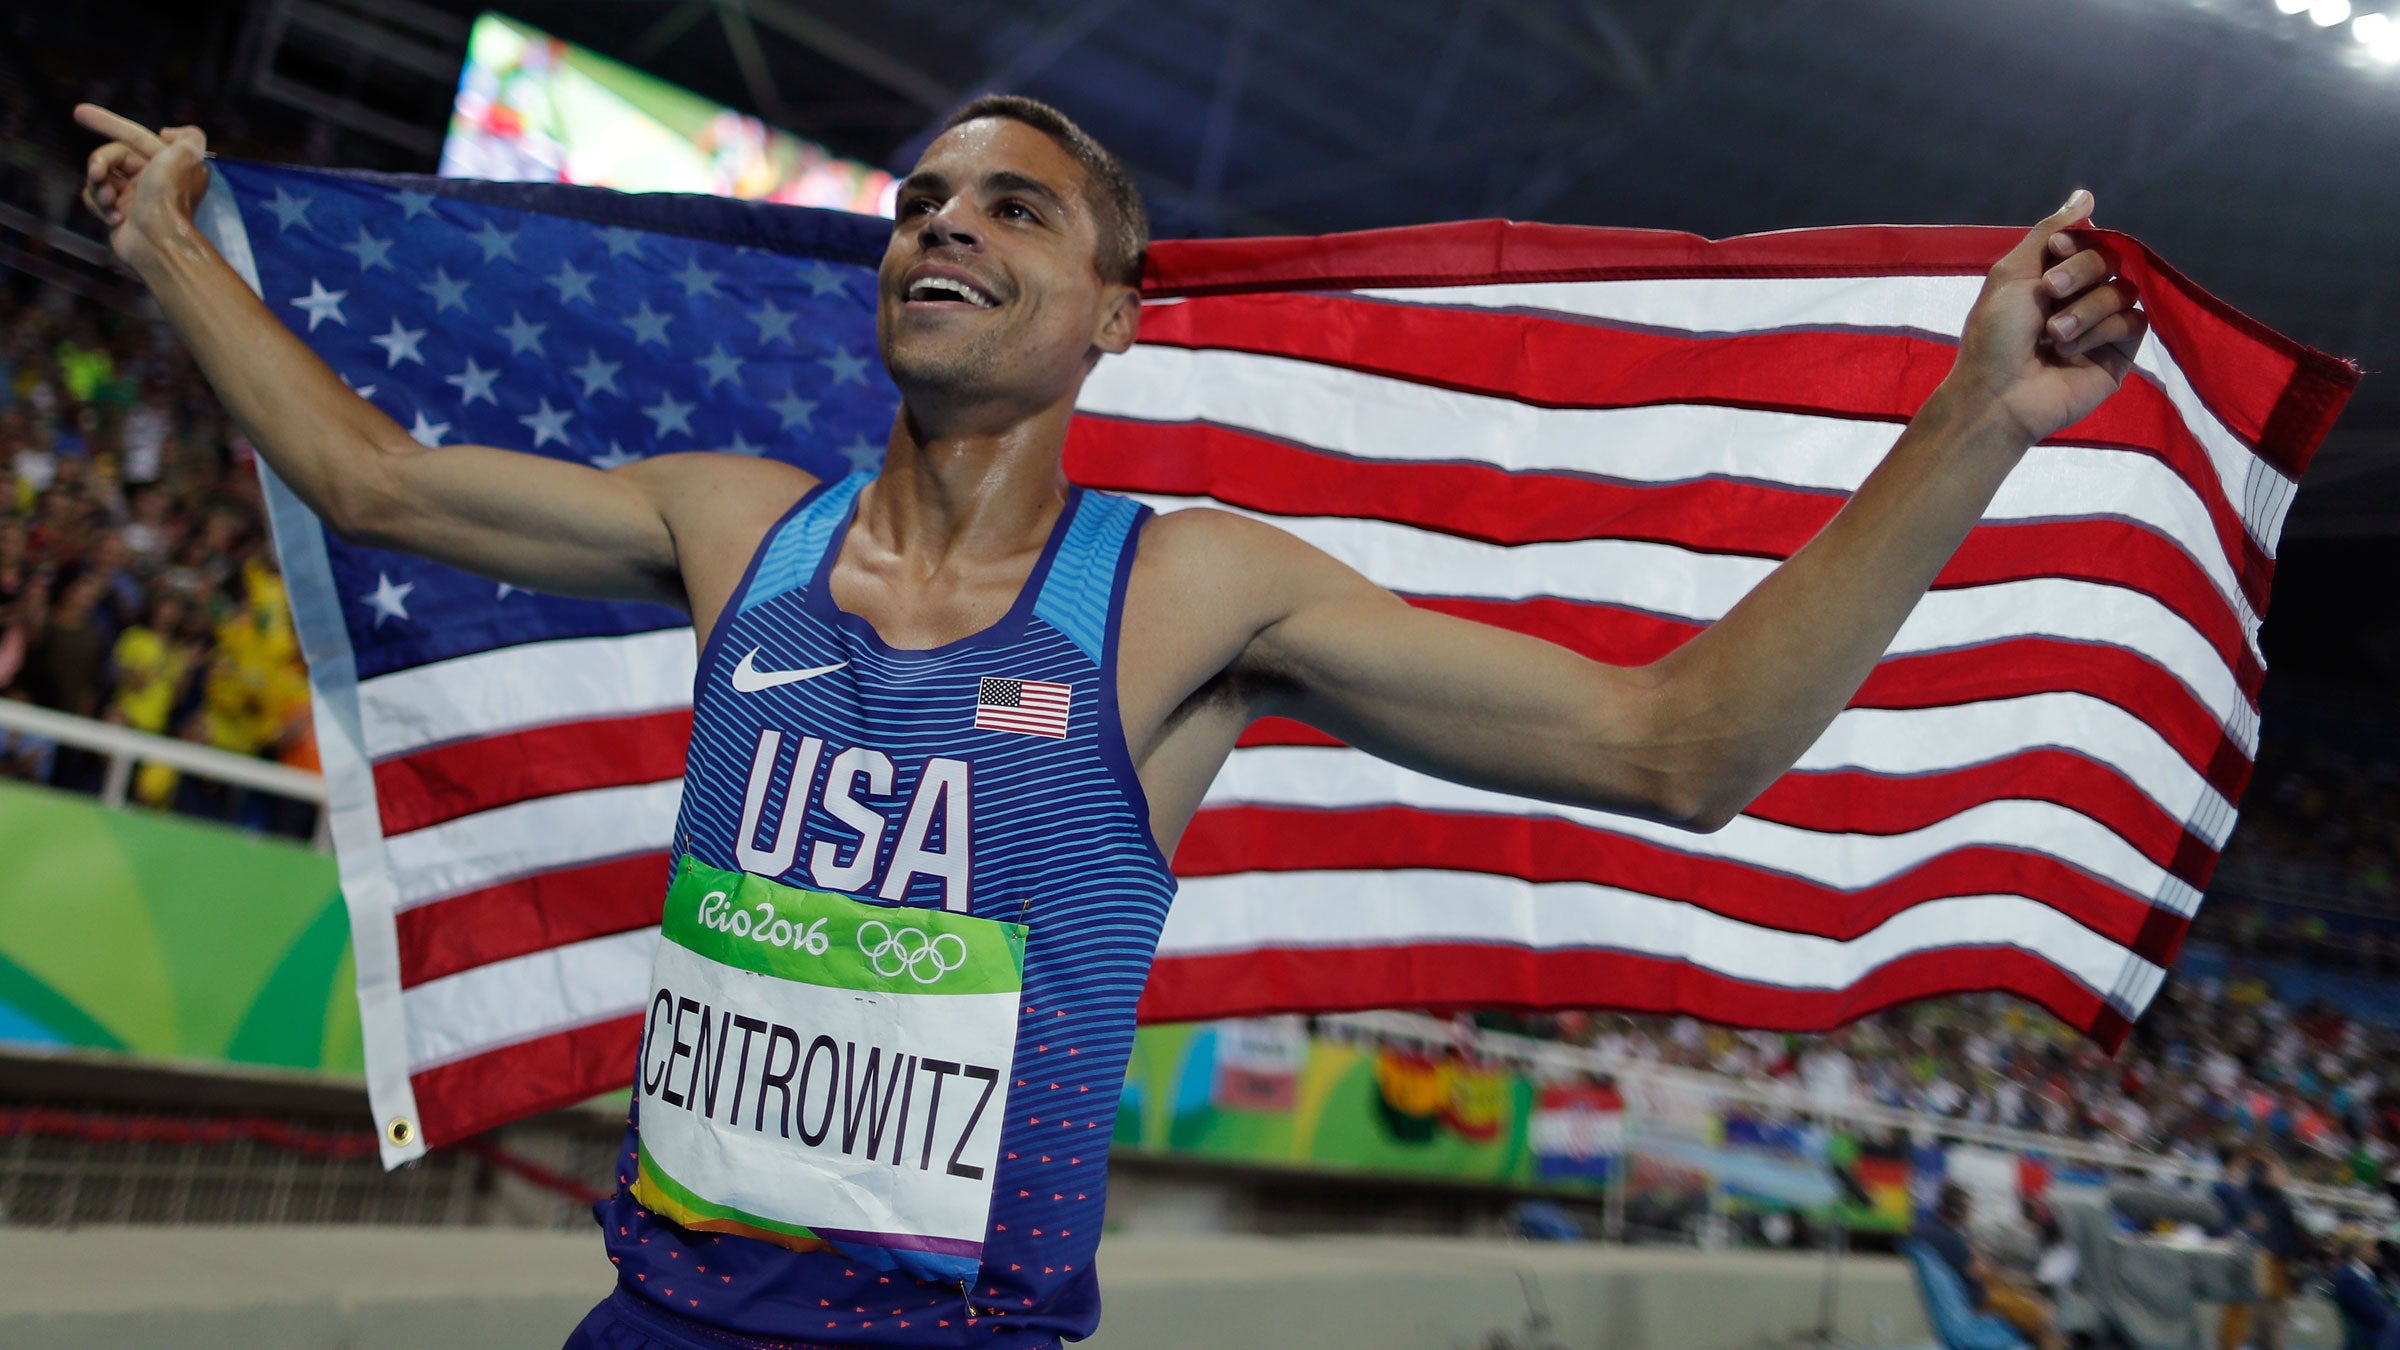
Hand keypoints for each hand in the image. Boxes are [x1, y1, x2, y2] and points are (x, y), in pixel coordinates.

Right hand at [73, 104, 211, 275]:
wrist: (158, 242)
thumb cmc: (169, 198)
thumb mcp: (187, 157)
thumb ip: (190, 136)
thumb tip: (167, 132)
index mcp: (167, 163)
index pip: (134, 136)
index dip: (108, 122)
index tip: (79, 111)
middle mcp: (152, 179)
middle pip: (111, 156)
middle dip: (100, 162)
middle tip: (97, 174)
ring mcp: (134, 197)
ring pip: (98, 177)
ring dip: (98, 187)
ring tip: (110, 202)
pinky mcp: (119, 214)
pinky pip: (93, 198)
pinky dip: (99, 205)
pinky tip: (116, 219)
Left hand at [1943, 189, 2149, 445]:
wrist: (1998, 393)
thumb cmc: (1995, 335)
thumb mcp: (2013, 272)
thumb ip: (2049, 230)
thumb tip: (2086, 194)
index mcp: (2053, 276)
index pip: (2088, 239)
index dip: (2077, 242)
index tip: (2055, 249)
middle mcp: (2080, 296)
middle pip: (2110, 259)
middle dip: (2081, 272)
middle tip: (2050, 293)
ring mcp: (2102, 325)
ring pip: (2124, 290)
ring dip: (2086, 309)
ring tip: (2054, 335)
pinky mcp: (2119, 353)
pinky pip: (2134, 322)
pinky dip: (2102, 330)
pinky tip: (2072, 351)